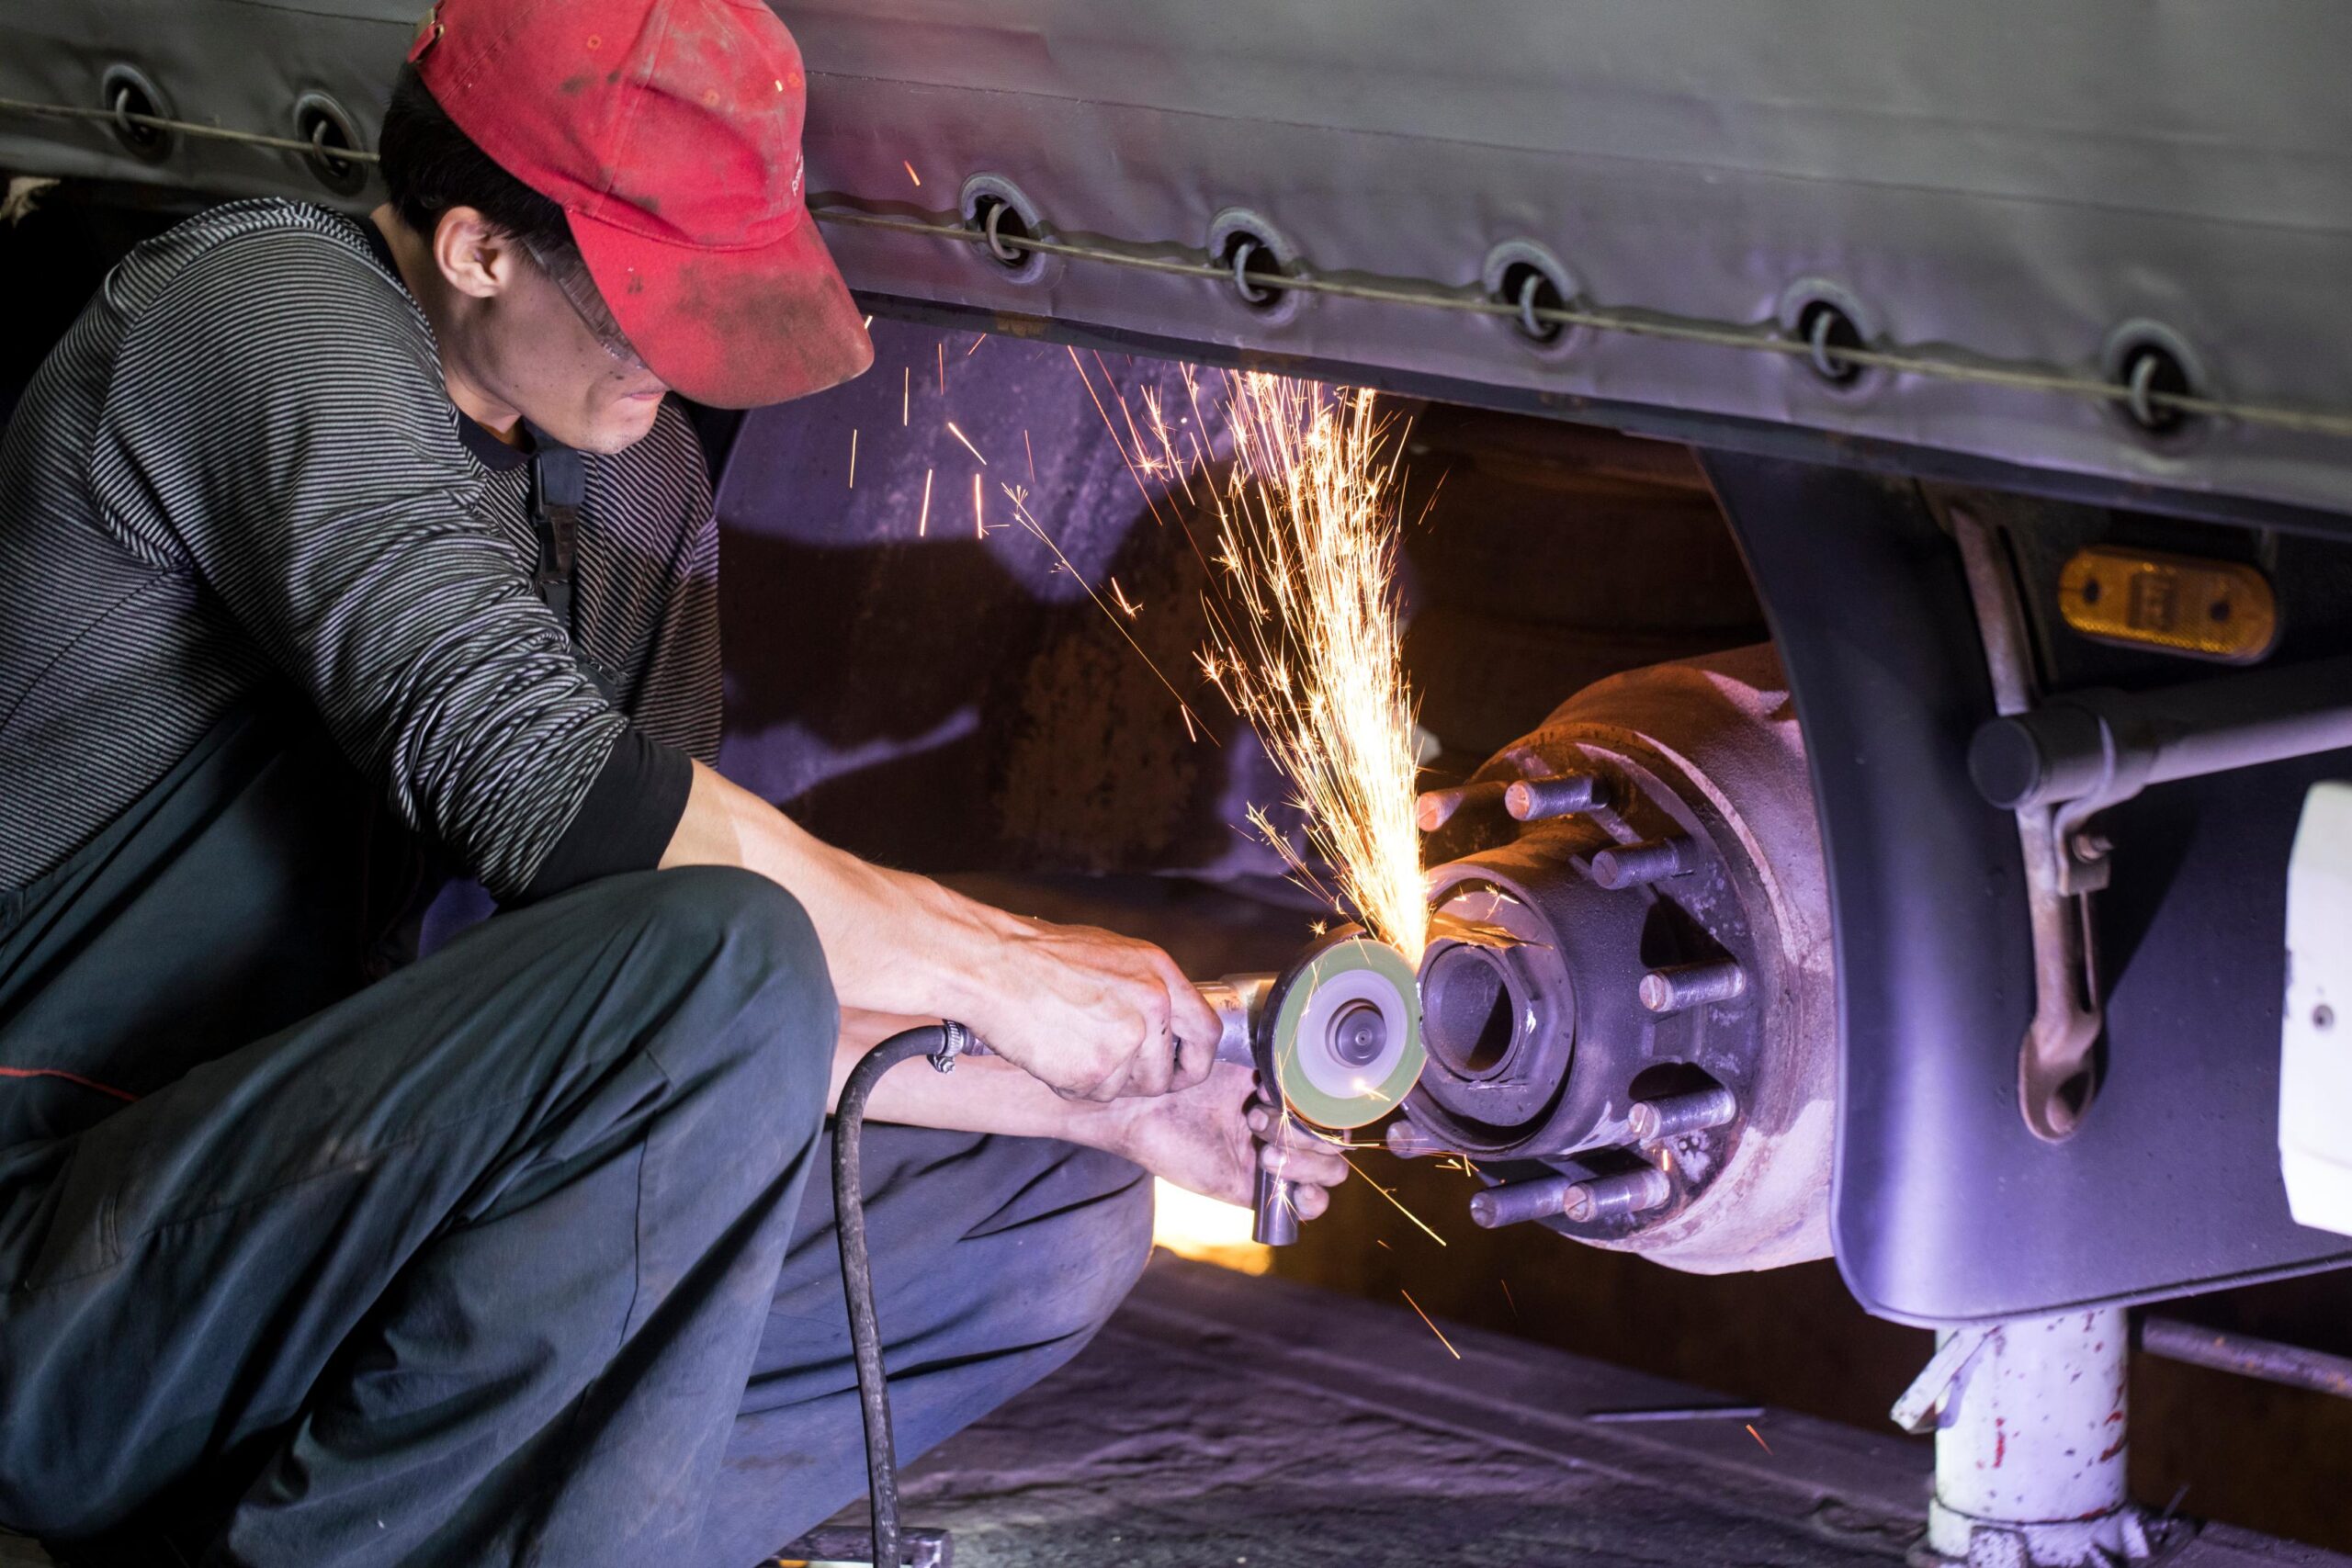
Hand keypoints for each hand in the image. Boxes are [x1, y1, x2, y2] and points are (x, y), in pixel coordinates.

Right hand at [967, 919, 1222, 1102]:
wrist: (995, 966)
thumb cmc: (1042, 957)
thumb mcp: (1113, 955)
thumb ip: (1147, 989)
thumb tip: (1168, 1023)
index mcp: (1160, 973)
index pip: (1207, 1032)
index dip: (1195, 1061)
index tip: (1181, 1070)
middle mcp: (1152, 1006)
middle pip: (1165, 1074)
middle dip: (1138, 1079)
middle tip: (1105, 1062)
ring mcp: (1126, 1040)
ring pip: (1128, 1088)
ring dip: (1102, 1080)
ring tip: (1071, 1045)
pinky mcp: (1095, 1069)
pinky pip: (1095, 1095)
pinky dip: (1073, 1084)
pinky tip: (1054, 1052)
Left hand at [1092, 1061, 1351, 1217]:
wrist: (1146, 1104)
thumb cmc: (1186, 1072)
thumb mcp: (1240, 1054)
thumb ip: (1280, 1056)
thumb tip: (1309, 1051)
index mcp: (1289, 1092)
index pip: (1335, 1105)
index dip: (1318, 1102)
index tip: (1272, 1088)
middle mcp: (1287, 1125)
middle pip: (1337, 1140)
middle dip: (1305, 1131)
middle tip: (1255, 1118)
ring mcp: (1275, 1157)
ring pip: (1331, 1170)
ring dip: (1308, 1161)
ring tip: (1262, 1150)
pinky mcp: (1255, 1187)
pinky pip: (1306, 1204)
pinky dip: (1312, 1199)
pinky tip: (1296, 1188)